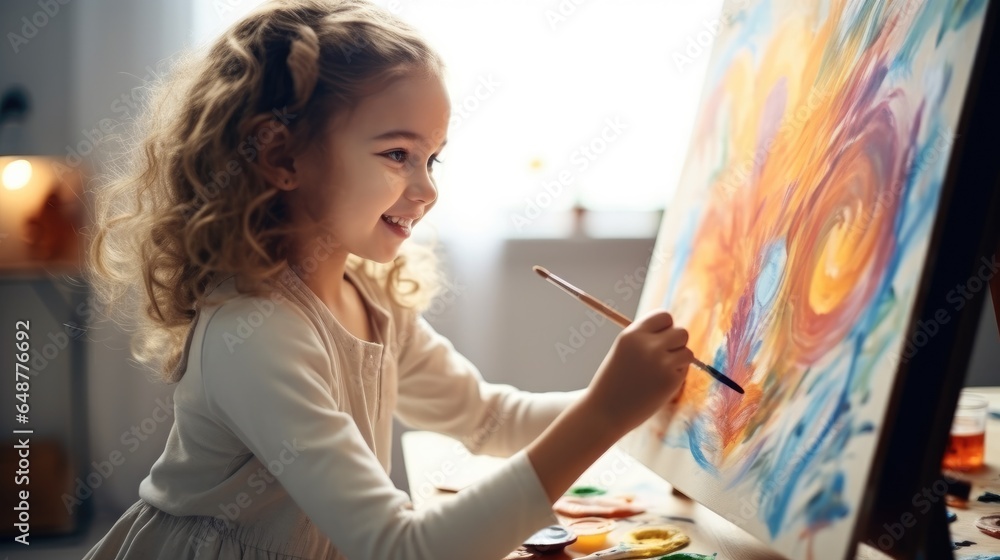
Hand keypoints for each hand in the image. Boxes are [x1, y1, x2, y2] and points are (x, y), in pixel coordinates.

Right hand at [581, 310, 692, 435]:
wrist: (604, 412)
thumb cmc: (613, 382)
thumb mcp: (623, 351)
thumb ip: (645, 339)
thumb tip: (672, 331)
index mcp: (632, 334)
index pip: (664, 316)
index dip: (666, 327)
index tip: (661, 339)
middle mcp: (647, 345)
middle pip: (681, 332)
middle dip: (676, 344)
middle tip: (664, 358)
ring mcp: (660, 362)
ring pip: (687, 352)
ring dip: (679, 361)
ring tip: (659, 373)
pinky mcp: (670, 380)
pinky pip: (684, 371)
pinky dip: (676, 377)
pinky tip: (658, 386)